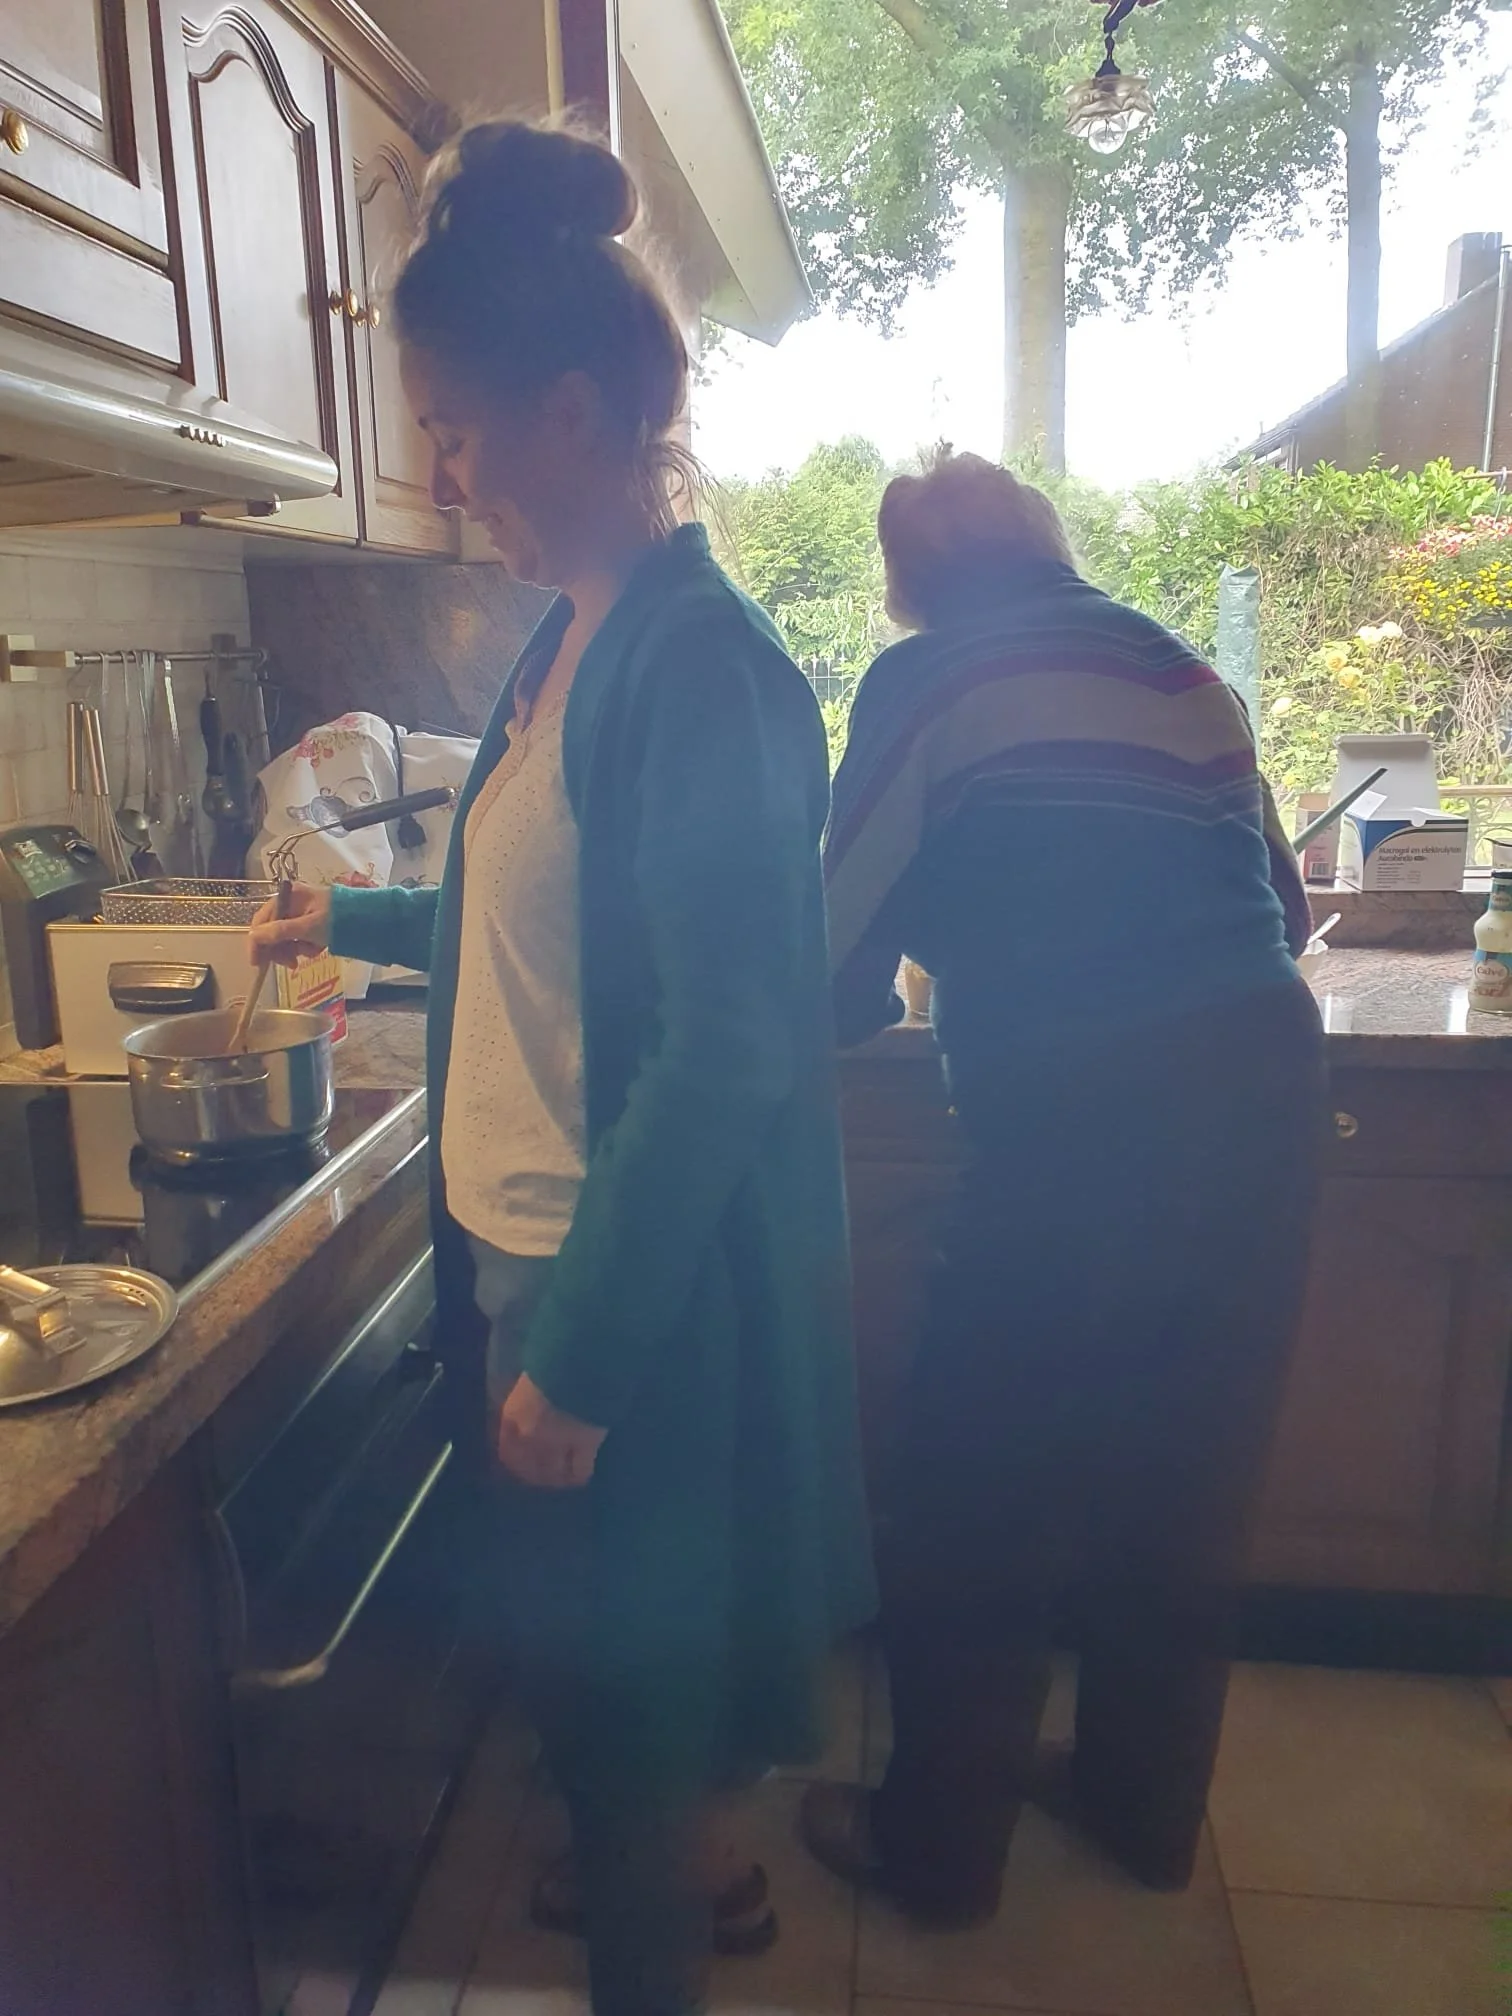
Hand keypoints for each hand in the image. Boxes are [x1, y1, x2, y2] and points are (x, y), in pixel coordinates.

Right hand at [248, 882, 330, 968]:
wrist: (368, 920)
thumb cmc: (338, 918)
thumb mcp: (308, 927)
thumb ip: (280, 932)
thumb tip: (254, 936)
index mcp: (287, 897)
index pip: (261, 921)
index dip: (257, 943)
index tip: (257, 963)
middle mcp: (290, 904)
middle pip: (271, 932)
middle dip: (281, 949)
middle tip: (291, 964)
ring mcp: (300, 914)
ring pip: (285, 939)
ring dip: (295, 950)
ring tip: (312, 951)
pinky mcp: (310, 925)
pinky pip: (299, 940)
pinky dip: (306, 947)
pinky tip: (318, 947)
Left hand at [497, 1373, 606, 1489]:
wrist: (580, 1362)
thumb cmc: (554, 1360)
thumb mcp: (534, 1377)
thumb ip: (531, 1397)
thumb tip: (537, 1407)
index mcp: (514, 1416)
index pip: (508, 1453)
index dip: (517, 1463)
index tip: (525, 1466)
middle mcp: (530, 1436)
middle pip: (529, 1469)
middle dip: (538, 1475)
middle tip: (548, 1476)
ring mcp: (557, 1444)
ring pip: (553, 1474)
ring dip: (558, 1478)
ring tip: (566, 1477)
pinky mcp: (583, 1447)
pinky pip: (578, 1472)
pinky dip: (580, 1475)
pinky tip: (583, 1474)